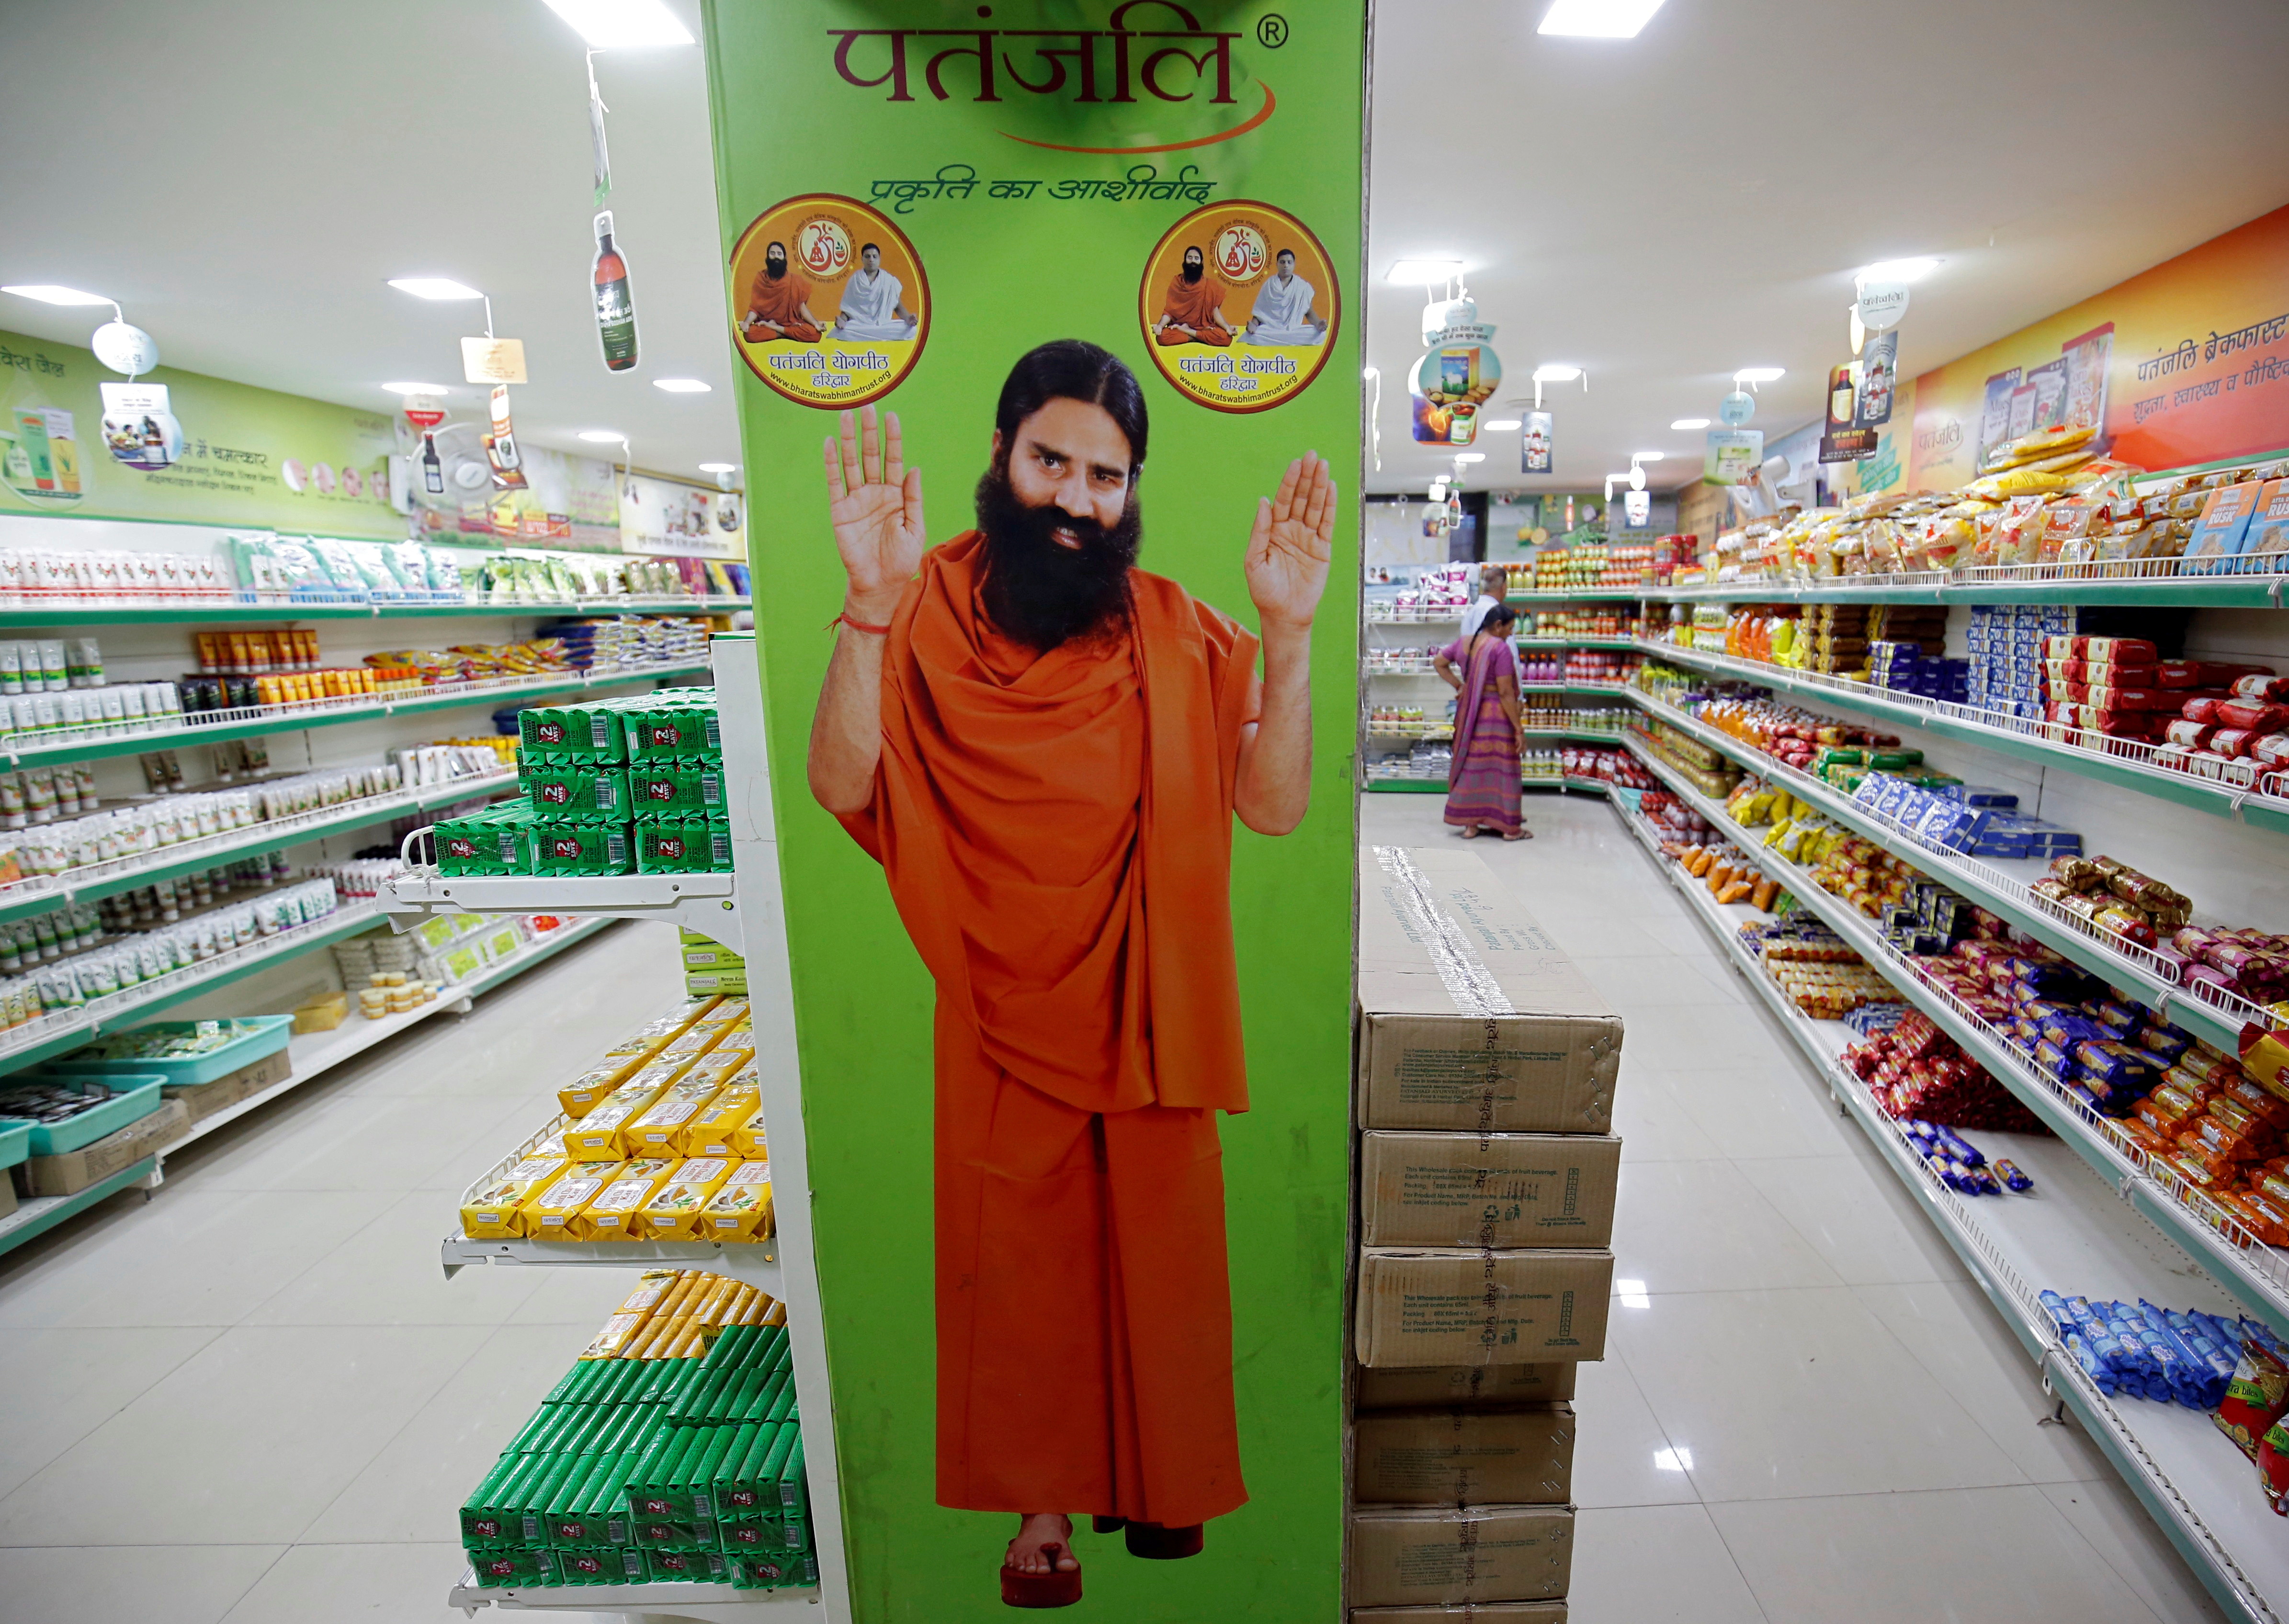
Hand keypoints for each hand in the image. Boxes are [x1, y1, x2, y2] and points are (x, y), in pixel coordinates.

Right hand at [823, 405, 924, 620]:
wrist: (880, 583)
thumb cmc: (901, 560)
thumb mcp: (915, 529)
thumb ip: (914, 499)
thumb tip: (915, 468)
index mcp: (896, 495)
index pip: (894, 460)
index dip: (893, 439)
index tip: (891, 417)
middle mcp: (876, 492)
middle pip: (871, 455)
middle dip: (870, 432)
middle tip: (868, 407)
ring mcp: (857, 499)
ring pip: (852, 463)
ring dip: (849, 440)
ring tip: (847, 416)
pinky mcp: (840, 510)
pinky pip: (835, 482)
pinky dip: (832, 463)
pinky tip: (831, 443)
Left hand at [1245, 451, 1335, 631]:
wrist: (1283, 614)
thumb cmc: (1264, 590)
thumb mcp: (1254, 561)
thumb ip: (1259, 531)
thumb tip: (1264, 502)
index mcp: (1273, 530)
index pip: (1283, 500)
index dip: (1289, 482)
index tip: (1296, 463)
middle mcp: (1291, 530)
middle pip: (1301, 498)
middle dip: (1307, 477)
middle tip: (1313, 456)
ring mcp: (1308, 538)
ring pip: (1315, 507)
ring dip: (1320, 486)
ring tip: (1324, 466)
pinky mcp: (1322, 549)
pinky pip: (1327, 524)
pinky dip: (1330, 506)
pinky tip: (1332, 489)